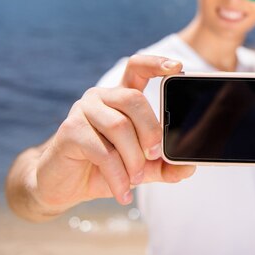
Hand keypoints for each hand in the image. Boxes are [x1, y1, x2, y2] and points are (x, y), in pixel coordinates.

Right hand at [33, 55, 195, 212]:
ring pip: (119, 126)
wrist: (65, 186)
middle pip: (134, 99)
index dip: (156, 63)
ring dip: (133, 158)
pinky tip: (123, 191)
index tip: (177, 68)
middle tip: (154, 156)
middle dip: (150, 130)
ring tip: (137, 179)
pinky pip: (102, 151)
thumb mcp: (141, 167)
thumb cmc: (105, 168)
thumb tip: (188, 167)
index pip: (137, 68)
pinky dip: (118, 175)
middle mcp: (101, 97)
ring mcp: (83, 110)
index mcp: (121, 97)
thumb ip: (164, 165)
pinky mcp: (70, 130)